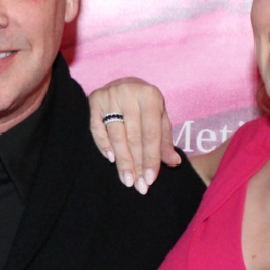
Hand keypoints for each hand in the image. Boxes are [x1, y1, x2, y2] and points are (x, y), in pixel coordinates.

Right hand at [87, 77, 180, 192]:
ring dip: (122, 161)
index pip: (150, 134)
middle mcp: (129, 93)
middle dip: (137, 164)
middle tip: (138, 186)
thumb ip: (165, 140)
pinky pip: (97, 128)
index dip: (150, 158)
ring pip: (116, 135)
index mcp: (150, 96)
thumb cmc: (146, 106)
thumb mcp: (160, 119)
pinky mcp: (94, 100)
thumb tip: (174, 162)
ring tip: (127, 180)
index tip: (150, 179)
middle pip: (133, 137)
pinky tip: (111, 159)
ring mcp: (110, 96)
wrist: (125, 84)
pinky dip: (104, 145)